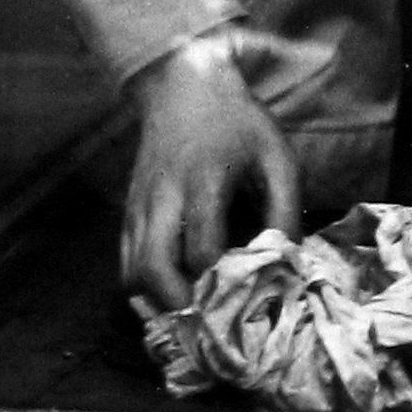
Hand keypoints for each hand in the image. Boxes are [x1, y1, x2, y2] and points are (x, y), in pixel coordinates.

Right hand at [121, 34, 301, 312]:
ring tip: (192, 319)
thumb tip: (287, 263)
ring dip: (158, 304)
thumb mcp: (275, 154)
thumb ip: (284, 209)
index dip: (222, 282)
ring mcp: (140, 206)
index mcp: (204, 178)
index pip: (202, 246)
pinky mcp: (128, 212)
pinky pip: (125, 264)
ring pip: (131, 272)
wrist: (183, 86)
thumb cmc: (238, 123)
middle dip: (178, 305)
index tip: (247, 301)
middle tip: (209, 326)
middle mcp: (163, 196)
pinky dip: (143, 290)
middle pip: (152, 266)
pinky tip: (171, 297)